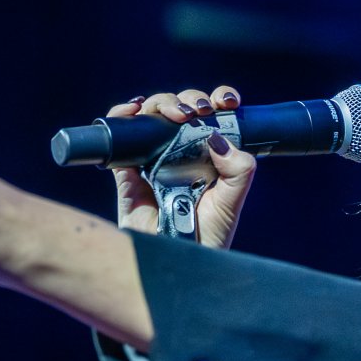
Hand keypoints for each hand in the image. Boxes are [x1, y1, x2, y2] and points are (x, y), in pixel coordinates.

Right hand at [106, 85, 256, 249]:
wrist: (180, 261)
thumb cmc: (208, 235)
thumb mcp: (233, 200)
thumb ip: (239, 169)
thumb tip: (216, 136)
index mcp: (208, 155)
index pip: (212, 116)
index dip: (217, 100)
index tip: (225, 102)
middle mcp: (180, 153)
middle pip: (179, 110)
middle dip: (188, 100)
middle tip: (196, 112)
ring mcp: (153, 160)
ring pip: (151, 116)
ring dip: (160, 103)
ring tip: (172, 113)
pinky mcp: (128, 172)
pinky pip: (121, 137)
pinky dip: (122, 116)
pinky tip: (133, 110)